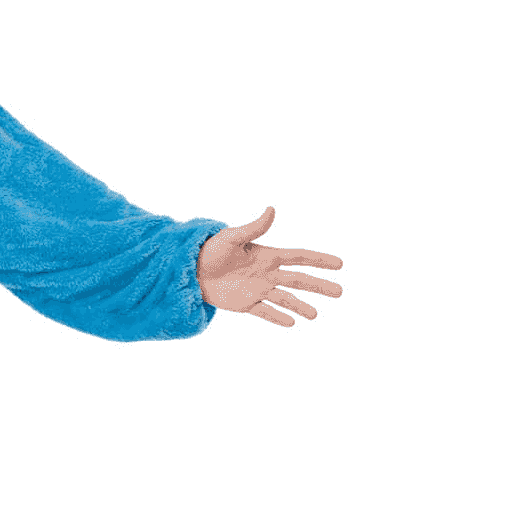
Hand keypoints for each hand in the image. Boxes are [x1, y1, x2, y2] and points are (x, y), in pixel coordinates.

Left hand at [196, 207, 342, 326]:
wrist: (191, 270)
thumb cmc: (210, 250)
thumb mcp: (232, 237)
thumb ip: (253, 228)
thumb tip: (272, 209)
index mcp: (267, 255)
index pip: (299, 257)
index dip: (319, 260)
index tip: (339, 263)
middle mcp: (266, 273)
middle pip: (299, 280)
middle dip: (319, 286)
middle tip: (340, 292)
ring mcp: (257, 289)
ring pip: (285, 299)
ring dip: (301, 306)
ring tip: (315, 315)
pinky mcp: (245, 304)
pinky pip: (265, 312)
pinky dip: (277, 318)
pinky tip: (291, 323)